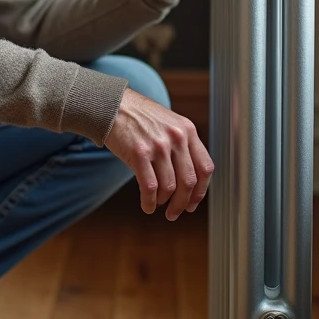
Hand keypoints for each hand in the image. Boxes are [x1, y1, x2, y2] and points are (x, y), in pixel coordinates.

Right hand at [105, 88, 212, 220]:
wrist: (113, 105)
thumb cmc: (140, 117)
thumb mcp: (170, 123)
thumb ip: (182, 145)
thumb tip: (189, 181)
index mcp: (188, 130)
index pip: (205, 168)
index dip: (201, 191)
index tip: (193, 203)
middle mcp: (177, 137)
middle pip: (189, 181)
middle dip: (182, 203)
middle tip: (174, 213)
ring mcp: (158, 145)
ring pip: (170, 187)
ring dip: (164, 202)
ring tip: (158, 204)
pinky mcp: (139, 153)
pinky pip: (150, 187)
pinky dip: (149, 202)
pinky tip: (147, 205)